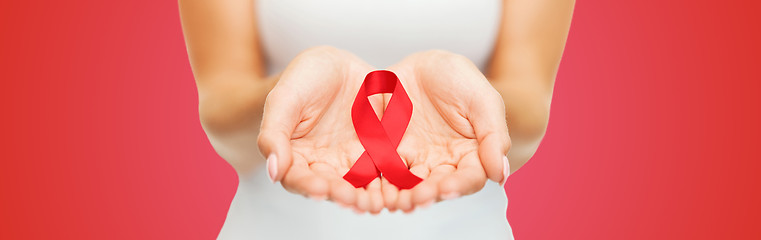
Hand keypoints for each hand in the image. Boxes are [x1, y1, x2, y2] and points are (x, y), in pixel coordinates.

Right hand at [257, 46, 389, 212]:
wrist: (337, 65)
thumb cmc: (302, 80)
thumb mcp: (284, 99)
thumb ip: (274, 133)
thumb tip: (274, 171)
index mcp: (295, 158)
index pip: (298, 178)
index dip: (308, 185)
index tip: (320, 189)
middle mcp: (323, 166)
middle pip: (331, 187)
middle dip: (342, 195)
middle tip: (353, 200)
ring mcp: (352, 161)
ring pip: (360, 185)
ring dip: (368, 196)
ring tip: (376, 202)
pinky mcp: (378, 153)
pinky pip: (385, 170)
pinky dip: (391, 181)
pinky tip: (398, 186)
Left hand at [384, 50, 511, 211]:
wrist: (423, 64)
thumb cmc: (459, 79)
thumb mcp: (483, 100)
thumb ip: (494, 136)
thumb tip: (500, 176)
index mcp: (471, 155)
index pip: (469, 178)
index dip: (460, 185)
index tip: (448, 188)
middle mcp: (443, 164)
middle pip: (437, 187)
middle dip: (428, 194)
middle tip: (417, 198)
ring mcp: (414, 159)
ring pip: (409, 185)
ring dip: (403, 195)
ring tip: (396, 200)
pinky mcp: (388, 152)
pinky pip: (382, 171)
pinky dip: (379, 183)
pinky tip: (375, 189)